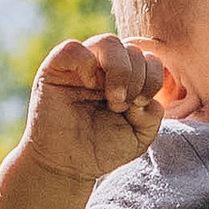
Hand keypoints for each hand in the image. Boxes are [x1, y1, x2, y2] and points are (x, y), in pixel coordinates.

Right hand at [22, 35, 169, 187]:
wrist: (67, 166)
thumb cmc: (102, 149)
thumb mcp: (139, 135)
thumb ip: (153, 112)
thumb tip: (146, 94)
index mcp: (126, 78)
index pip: (149, 58)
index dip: (153, 78)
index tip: (140, 105)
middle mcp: (104, 67)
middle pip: (132, 49)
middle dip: (137, 79)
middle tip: (122, 106)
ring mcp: (81, 66)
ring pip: (108, 42)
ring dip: (120, 70)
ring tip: (113, 99)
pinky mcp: (55, 69)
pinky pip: (73, 48)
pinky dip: (86, 65)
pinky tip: (88, 86)